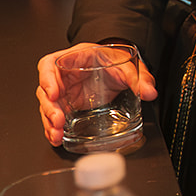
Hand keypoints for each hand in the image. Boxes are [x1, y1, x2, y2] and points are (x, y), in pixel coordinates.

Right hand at [36, 43, 157, 146]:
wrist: (116, 68)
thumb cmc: (114, 61)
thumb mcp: (127, 65)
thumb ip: (139, 78)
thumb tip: (150, 92)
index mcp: (74, 58)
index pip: (50, 64)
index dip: (47, 79)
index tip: (54, 93)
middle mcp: (63, 75)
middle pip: (45, 90)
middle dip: (50, 107)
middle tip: (58, 120)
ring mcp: (64, 91)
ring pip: (48, 106)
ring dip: (50, 122)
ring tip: (56, 135)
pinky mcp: (67, 105)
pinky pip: (55, 117)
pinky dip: (53, 128)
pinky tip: (56, 138)